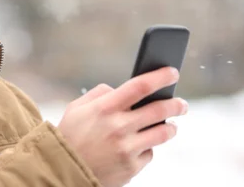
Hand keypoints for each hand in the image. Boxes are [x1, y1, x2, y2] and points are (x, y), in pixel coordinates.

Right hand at [57, 67, 187, 186]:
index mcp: (105, 107)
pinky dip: (147, 148)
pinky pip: (149, 153)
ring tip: (171, 124)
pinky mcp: (131, 167)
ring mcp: (127, 148)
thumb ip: (100, 94)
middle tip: (182, 104)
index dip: (160, 77)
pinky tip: (142, 145)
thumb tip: (120, 89)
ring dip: (170, 127)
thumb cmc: (70, 135)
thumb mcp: (77, 108)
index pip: (140, 86)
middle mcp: (118, 127)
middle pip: (159, 110)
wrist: (62, 171)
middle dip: (176, 104)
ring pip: (162, 133)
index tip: (173, 72)